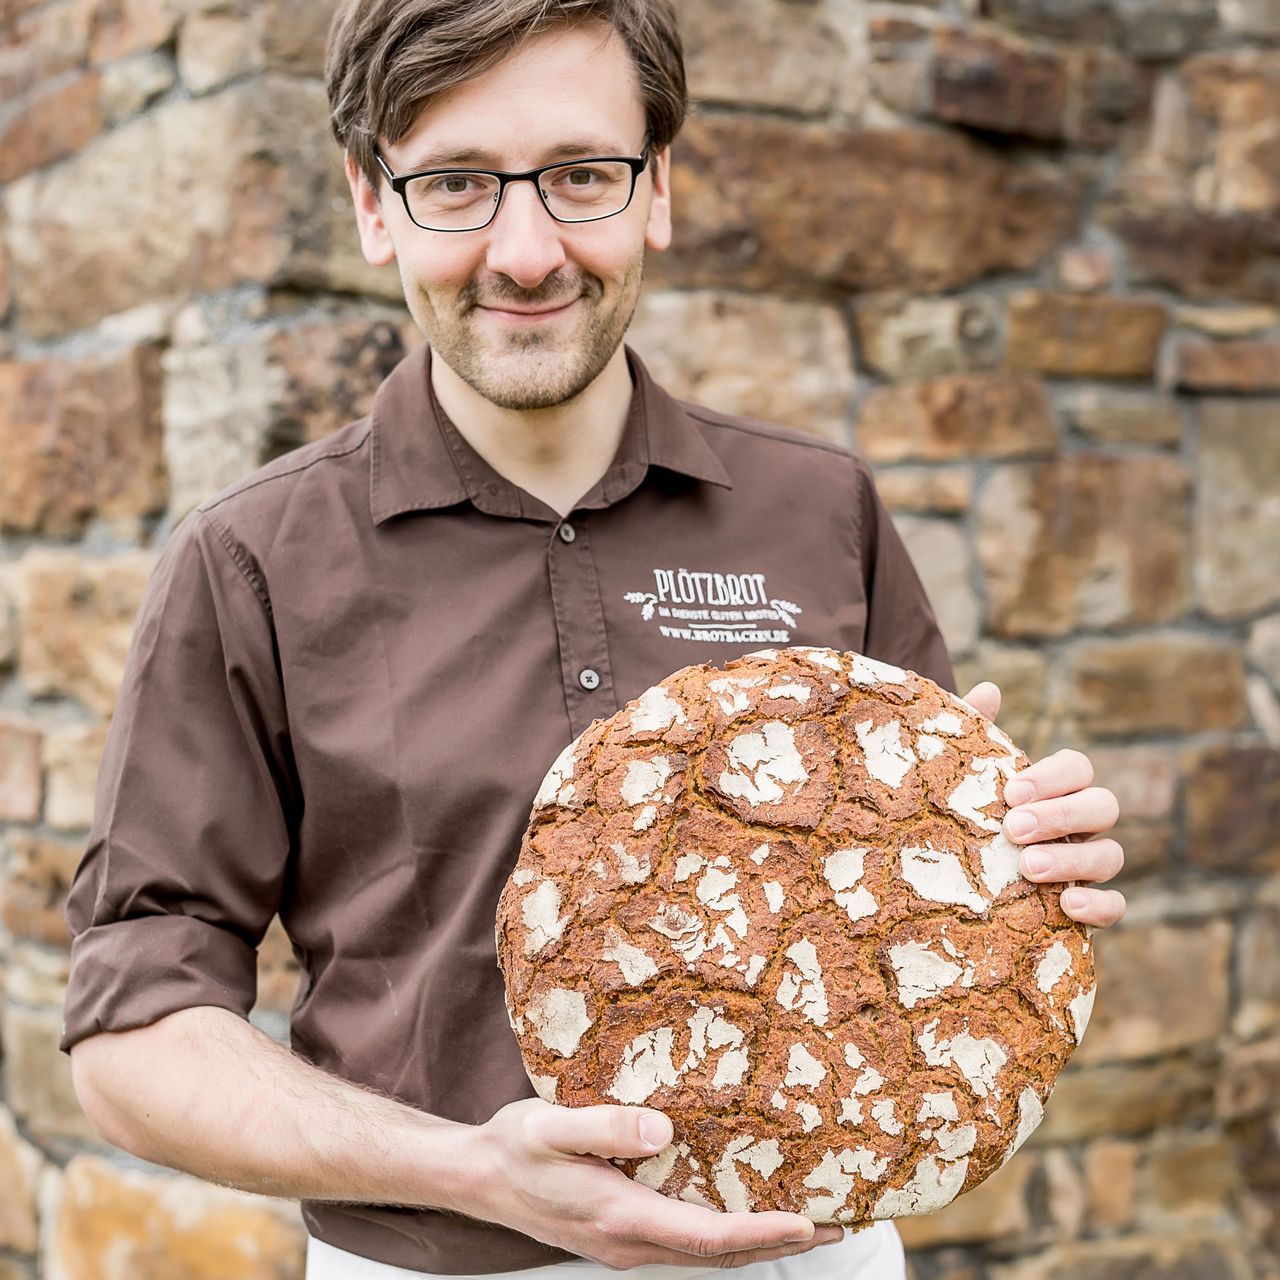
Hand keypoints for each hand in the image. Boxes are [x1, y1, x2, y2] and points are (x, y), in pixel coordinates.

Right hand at [471, 1098, 843, 1267]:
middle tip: (836, 1225)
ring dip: (759, 1241)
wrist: (477, 1178)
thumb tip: (662, 1129)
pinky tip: (742, 1213)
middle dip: (779, 1242)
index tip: (808, 1222)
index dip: (760, 1232)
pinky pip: (687, 1242)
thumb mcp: (548, 1126)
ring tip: (807, 1223)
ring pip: (706, 1254)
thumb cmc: (513, 1147)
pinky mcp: (621, 1234)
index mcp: (619, 1217)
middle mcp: (629, 1242)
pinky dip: (727, 1235)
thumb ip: (604, 1127)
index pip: (706, 1236)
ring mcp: (626, 1245)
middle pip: (719, 1255)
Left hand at [961, 682, 1125, 928]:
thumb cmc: (957, 817)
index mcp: (1053, 789)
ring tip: (1028, 867)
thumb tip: (990, 688)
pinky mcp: (1087, 909)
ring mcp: (1087, 866)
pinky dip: (1100, 906)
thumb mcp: (958, 776)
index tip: (1010, 792)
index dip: (1053, 777)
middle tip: (1013, 828)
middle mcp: (1078, 824)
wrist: (942, 881)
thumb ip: (973, 733)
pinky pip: (1115, 907)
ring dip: (1074, 859)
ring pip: (1112, 855)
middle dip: (1062, 815)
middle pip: (1104, 806)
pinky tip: (1067, 906)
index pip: (1078, 767)